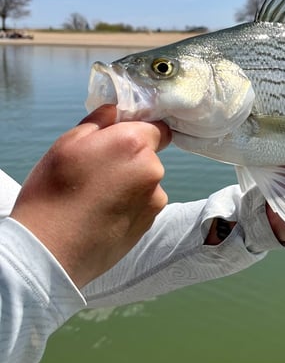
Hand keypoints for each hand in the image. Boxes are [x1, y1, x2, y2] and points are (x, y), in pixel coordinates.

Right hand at [10, 105, 171, 287]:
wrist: (50, 251)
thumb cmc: (52, 194)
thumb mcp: (66, 144)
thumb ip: (99, 122)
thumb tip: (116, 111)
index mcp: (133, 143)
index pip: (156, 127)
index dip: (138, 131)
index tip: (118, 142)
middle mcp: (152, 169)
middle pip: (149, 155)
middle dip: (129, 159)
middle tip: (95, 173)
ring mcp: (154, 199)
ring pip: (145, 182)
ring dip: (129, 184)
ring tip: (95, 199)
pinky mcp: (149, 224)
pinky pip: (143, 205)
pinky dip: (129, 206)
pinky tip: (102, 215)